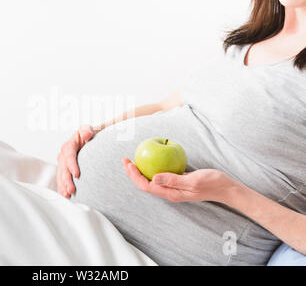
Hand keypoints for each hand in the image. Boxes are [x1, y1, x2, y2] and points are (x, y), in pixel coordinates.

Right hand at [57, 125, 94, 197]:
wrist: (88, 141)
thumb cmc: (89, 135)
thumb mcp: (88, 130)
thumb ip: (87, 131)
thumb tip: (87, 134)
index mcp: (69, 145)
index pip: (69, 155)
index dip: (72, 165)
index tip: (77, 174)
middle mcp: (63, 156)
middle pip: (63, 169)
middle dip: (67, 180)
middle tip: (72, 190)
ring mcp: (63, 164)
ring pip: (61, 176)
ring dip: (63, 186)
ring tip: (68, 195)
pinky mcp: (64, 171)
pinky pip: (61, 180)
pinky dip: (62, 188)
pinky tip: (65, 196)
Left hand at [122, 158, 236, 203]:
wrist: (226, 188)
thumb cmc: (212, 183)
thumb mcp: (193, 180)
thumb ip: (174, 180)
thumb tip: (154, 177)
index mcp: (171, 193)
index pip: (146, 186)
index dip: (135, 176)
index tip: (129, 163)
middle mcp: (170, 192)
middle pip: (145, 184)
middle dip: (133, 173)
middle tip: (125, 159)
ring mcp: (174, 187)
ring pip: (152, 180)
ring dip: (141, 171)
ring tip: (134, 160)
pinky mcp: (178, 182)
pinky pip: (161, 176)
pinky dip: (153, 168)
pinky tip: (152, 159)